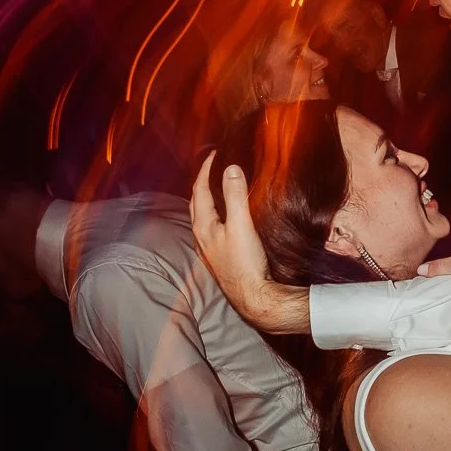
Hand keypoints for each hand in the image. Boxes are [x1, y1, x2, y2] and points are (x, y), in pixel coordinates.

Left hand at [190, 153, 305, 332]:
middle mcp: (201, 235)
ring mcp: (209, 247)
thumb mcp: (242, 226)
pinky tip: (226, 217)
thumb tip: (230, 168)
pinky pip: (212, 226)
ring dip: (207, 198)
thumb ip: (235, 197)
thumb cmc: (245, 263)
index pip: (200, 189)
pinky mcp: (220, 255)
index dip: (206, 170)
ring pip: (202, 215)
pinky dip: (216, 213)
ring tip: (219, 186)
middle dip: (202, 182)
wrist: (253, 297)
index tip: (215, 154)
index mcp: (203, 225)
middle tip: (213, 166)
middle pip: (196, 202)